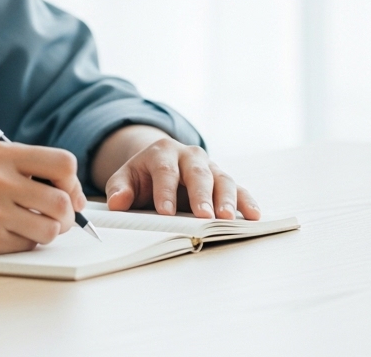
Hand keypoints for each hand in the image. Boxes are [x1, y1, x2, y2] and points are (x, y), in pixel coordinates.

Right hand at [0, 141, 85, 254]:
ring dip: (49, 230)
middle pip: (62, 201)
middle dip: (67, 213)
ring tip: (35, 225)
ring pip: (50, 229)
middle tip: (58, 215)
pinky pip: (26, 245)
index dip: (72, 181)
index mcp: (1, 154)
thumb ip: (25, 167)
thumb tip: (70, 191)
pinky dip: (25, 242)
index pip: (63, 163)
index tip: (68, 190)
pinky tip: (9, 233)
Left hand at [95, 127, 261, 219]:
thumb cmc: (143, 175)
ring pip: (221, 179)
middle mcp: (190, 156)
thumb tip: (118, 202)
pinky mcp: (223, 179)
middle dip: (201, 196)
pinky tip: (253, 216)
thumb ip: (120, 188)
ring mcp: (210, 167)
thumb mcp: (126, 177)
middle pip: (197, 174)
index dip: (165, 192)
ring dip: (227, 199)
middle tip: (203, 216)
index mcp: (163, 152)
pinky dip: (246, 201)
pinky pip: (238, 188)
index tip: (165, 213)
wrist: (161, 161)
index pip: (165, 171)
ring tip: (227, 218)